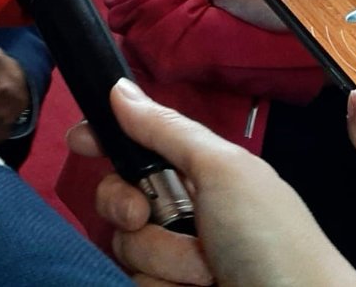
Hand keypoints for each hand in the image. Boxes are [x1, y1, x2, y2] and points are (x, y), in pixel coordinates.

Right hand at [67, 80, 355, 286]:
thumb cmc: (275, 239)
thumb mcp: (223, 169)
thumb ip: (166, 129)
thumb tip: (120, 88)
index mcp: (199, 174)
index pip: (138, 147)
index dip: (105, 140)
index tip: (80, 140)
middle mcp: (184, 214)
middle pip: (116, 196)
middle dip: (126, 205)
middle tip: (147, 213)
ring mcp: (176, 260)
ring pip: (124, 246)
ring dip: (161, 258)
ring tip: (206, 271)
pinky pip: (134, 284)